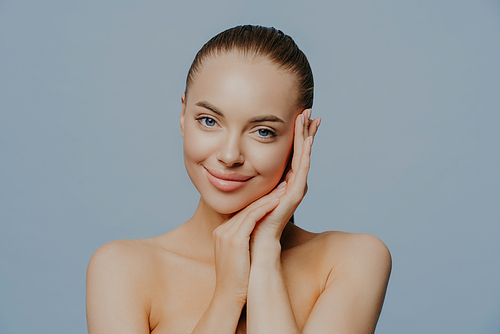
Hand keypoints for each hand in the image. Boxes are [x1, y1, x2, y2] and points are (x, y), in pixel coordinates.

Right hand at [211, 184, 286, 304]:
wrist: (229, 298)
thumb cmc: (239, 281)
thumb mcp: (241, 256)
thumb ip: (246, 242)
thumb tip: (260, 236)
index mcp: (222, 233)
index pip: (243, 212)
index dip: (261, 202)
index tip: (275, 193)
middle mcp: (221, 230)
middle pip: (246, 208)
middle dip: (265, 196)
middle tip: (282, 184)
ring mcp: (225, 234)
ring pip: (250, 210)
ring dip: (268, 198)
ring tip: (284, 189)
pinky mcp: (234, 239)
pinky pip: (251, 218)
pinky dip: (265, 208)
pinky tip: (278, 201)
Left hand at [250, 109, 320, 245]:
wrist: (254, 247)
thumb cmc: (248, 226)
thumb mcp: (248, 198)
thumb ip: (250, 185)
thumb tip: (235, 171)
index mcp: (282, 184)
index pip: (290, 155)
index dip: (295, 137)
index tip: (296, 117)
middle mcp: (292, 185)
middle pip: (300, 153)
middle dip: (304, 131)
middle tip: (308, 111)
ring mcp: (295, 190)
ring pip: (303, 157)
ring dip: (306, 137)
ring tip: (309, 118)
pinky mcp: (294, 196)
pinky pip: (301, 169)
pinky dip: (304, 153)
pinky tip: (307, 139)